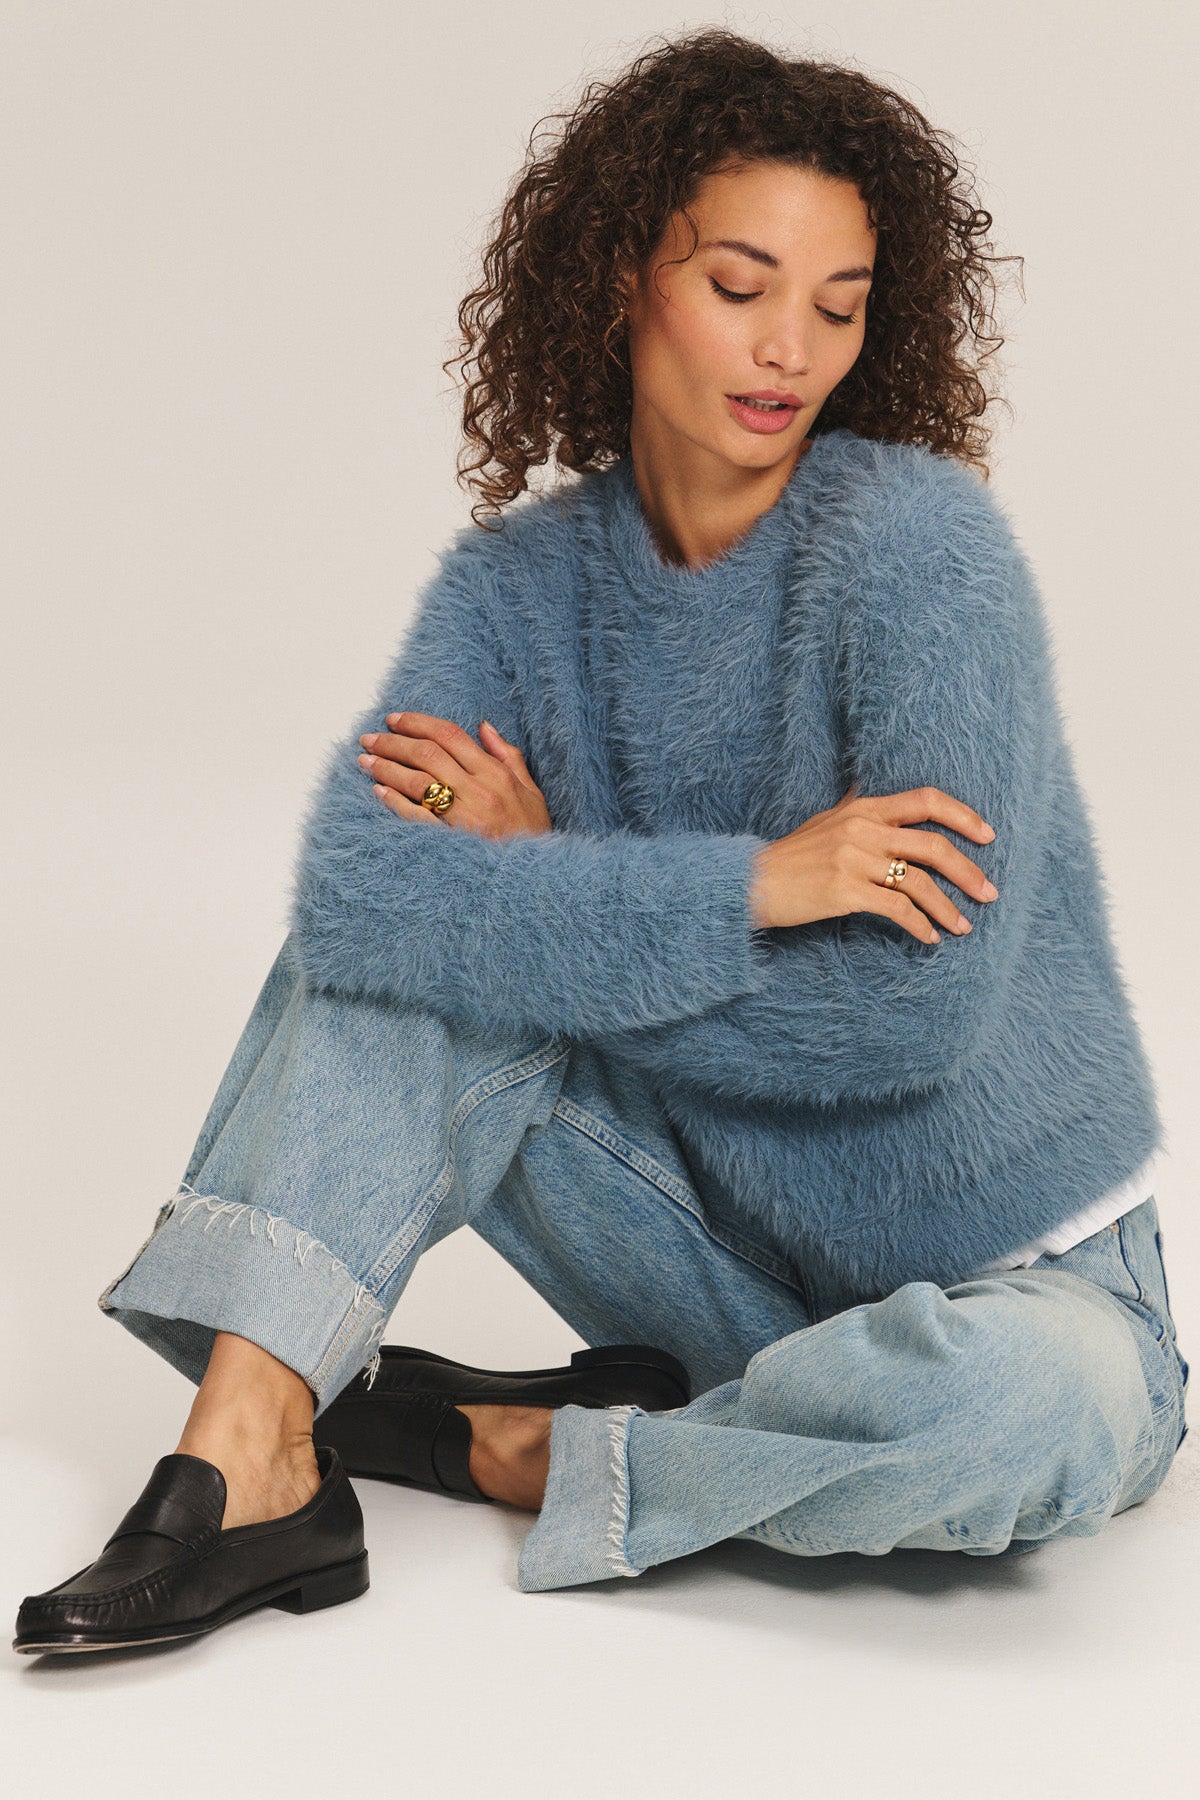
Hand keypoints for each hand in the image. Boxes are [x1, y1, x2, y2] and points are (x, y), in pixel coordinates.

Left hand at [357, 711, 552, 839]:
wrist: (535, 877)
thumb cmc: (532, 833)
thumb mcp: (530, 790)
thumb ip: (508, 755)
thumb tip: (484, 726)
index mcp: (496, 773)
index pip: (449, 735)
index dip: (417, 722)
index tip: (394, 719)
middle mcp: (478, 790)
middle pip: (427, 753)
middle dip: (392, 742)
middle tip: (369, 739)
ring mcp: (463, 816)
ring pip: (417, 780)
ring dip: (386, 767)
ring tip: (365, 761)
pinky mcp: (450, 841)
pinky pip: (416, 816)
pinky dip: (395, 801)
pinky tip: (378, 790)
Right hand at [748, 781, 998, 942]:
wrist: (750, 882)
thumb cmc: (791, 856)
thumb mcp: (825, 819)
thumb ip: (854, 805)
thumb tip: (869, 783)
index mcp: (863, 808)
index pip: (926, 800)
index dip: (963, 816)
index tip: (988, 836)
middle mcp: (862, 829)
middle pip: (932, 846)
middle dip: (968, 872)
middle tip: (989, 893)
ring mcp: (854, 860)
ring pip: (919, 883)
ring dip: (948, 908)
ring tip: (964, 927)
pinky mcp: (845, 891)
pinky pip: (896, 909)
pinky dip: (919, 925)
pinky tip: (930, 938)